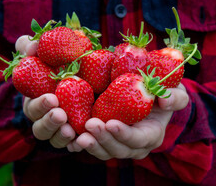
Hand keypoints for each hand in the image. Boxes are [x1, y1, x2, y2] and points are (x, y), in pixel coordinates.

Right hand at [16, 35, 75, 147]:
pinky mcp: (76, 136)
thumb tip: (32, 46)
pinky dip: (76, 145)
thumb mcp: (44, 50)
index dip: (40, 105)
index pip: (32, 107)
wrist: (86, 72)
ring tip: (71, 130)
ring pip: (55, 140)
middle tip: (61, 114)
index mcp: (34, 101)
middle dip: (49, 122)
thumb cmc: (58, 61)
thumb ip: (31, 46)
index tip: (52, 97)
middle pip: (40, 128)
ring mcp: (60, 130)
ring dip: (60, 136)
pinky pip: (74, 146)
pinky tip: (82, 140)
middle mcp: (44, 118)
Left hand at [67, 84, 189, 159]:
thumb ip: (174, 96)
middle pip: (118, 149)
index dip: (125, 134)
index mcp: (151, 135)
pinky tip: (70, 142)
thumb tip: (165, 99)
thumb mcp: (174, 92)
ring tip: (79, 136)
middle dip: (104, 139)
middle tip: (90, 125)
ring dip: (91, 145)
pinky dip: (79, 146)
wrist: (143, 96)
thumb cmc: (160, 93)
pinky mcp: (102, 141)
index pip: (139, 139)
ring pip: (103, 151)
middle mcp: (134, 146)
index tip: (111, 123)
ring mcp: (116, 145)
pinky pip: (91, 146)